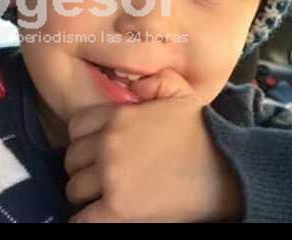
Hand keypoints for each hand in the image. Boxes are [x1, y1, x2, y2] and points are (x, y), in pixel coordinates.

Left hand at [65, 69, 242, 222]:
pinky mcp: (119, 208)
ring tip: (99, 198)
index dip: (82, 140)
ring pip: (74, 188)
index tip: (93, 150)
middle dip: (82, 167)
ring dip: (84, 194)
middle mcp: (108, 143)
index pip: (75, 128)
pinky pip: (83, 219)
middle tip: (97, 176)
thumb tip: (133, 88)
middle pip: (72, 159)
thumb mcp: (179, 92)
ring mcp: (111, 176)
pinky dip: (85, 220)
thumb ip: (152, 81)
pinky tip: (95, 218)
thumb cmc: (203, 132)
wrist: (228, 168)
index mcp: (117, 116)